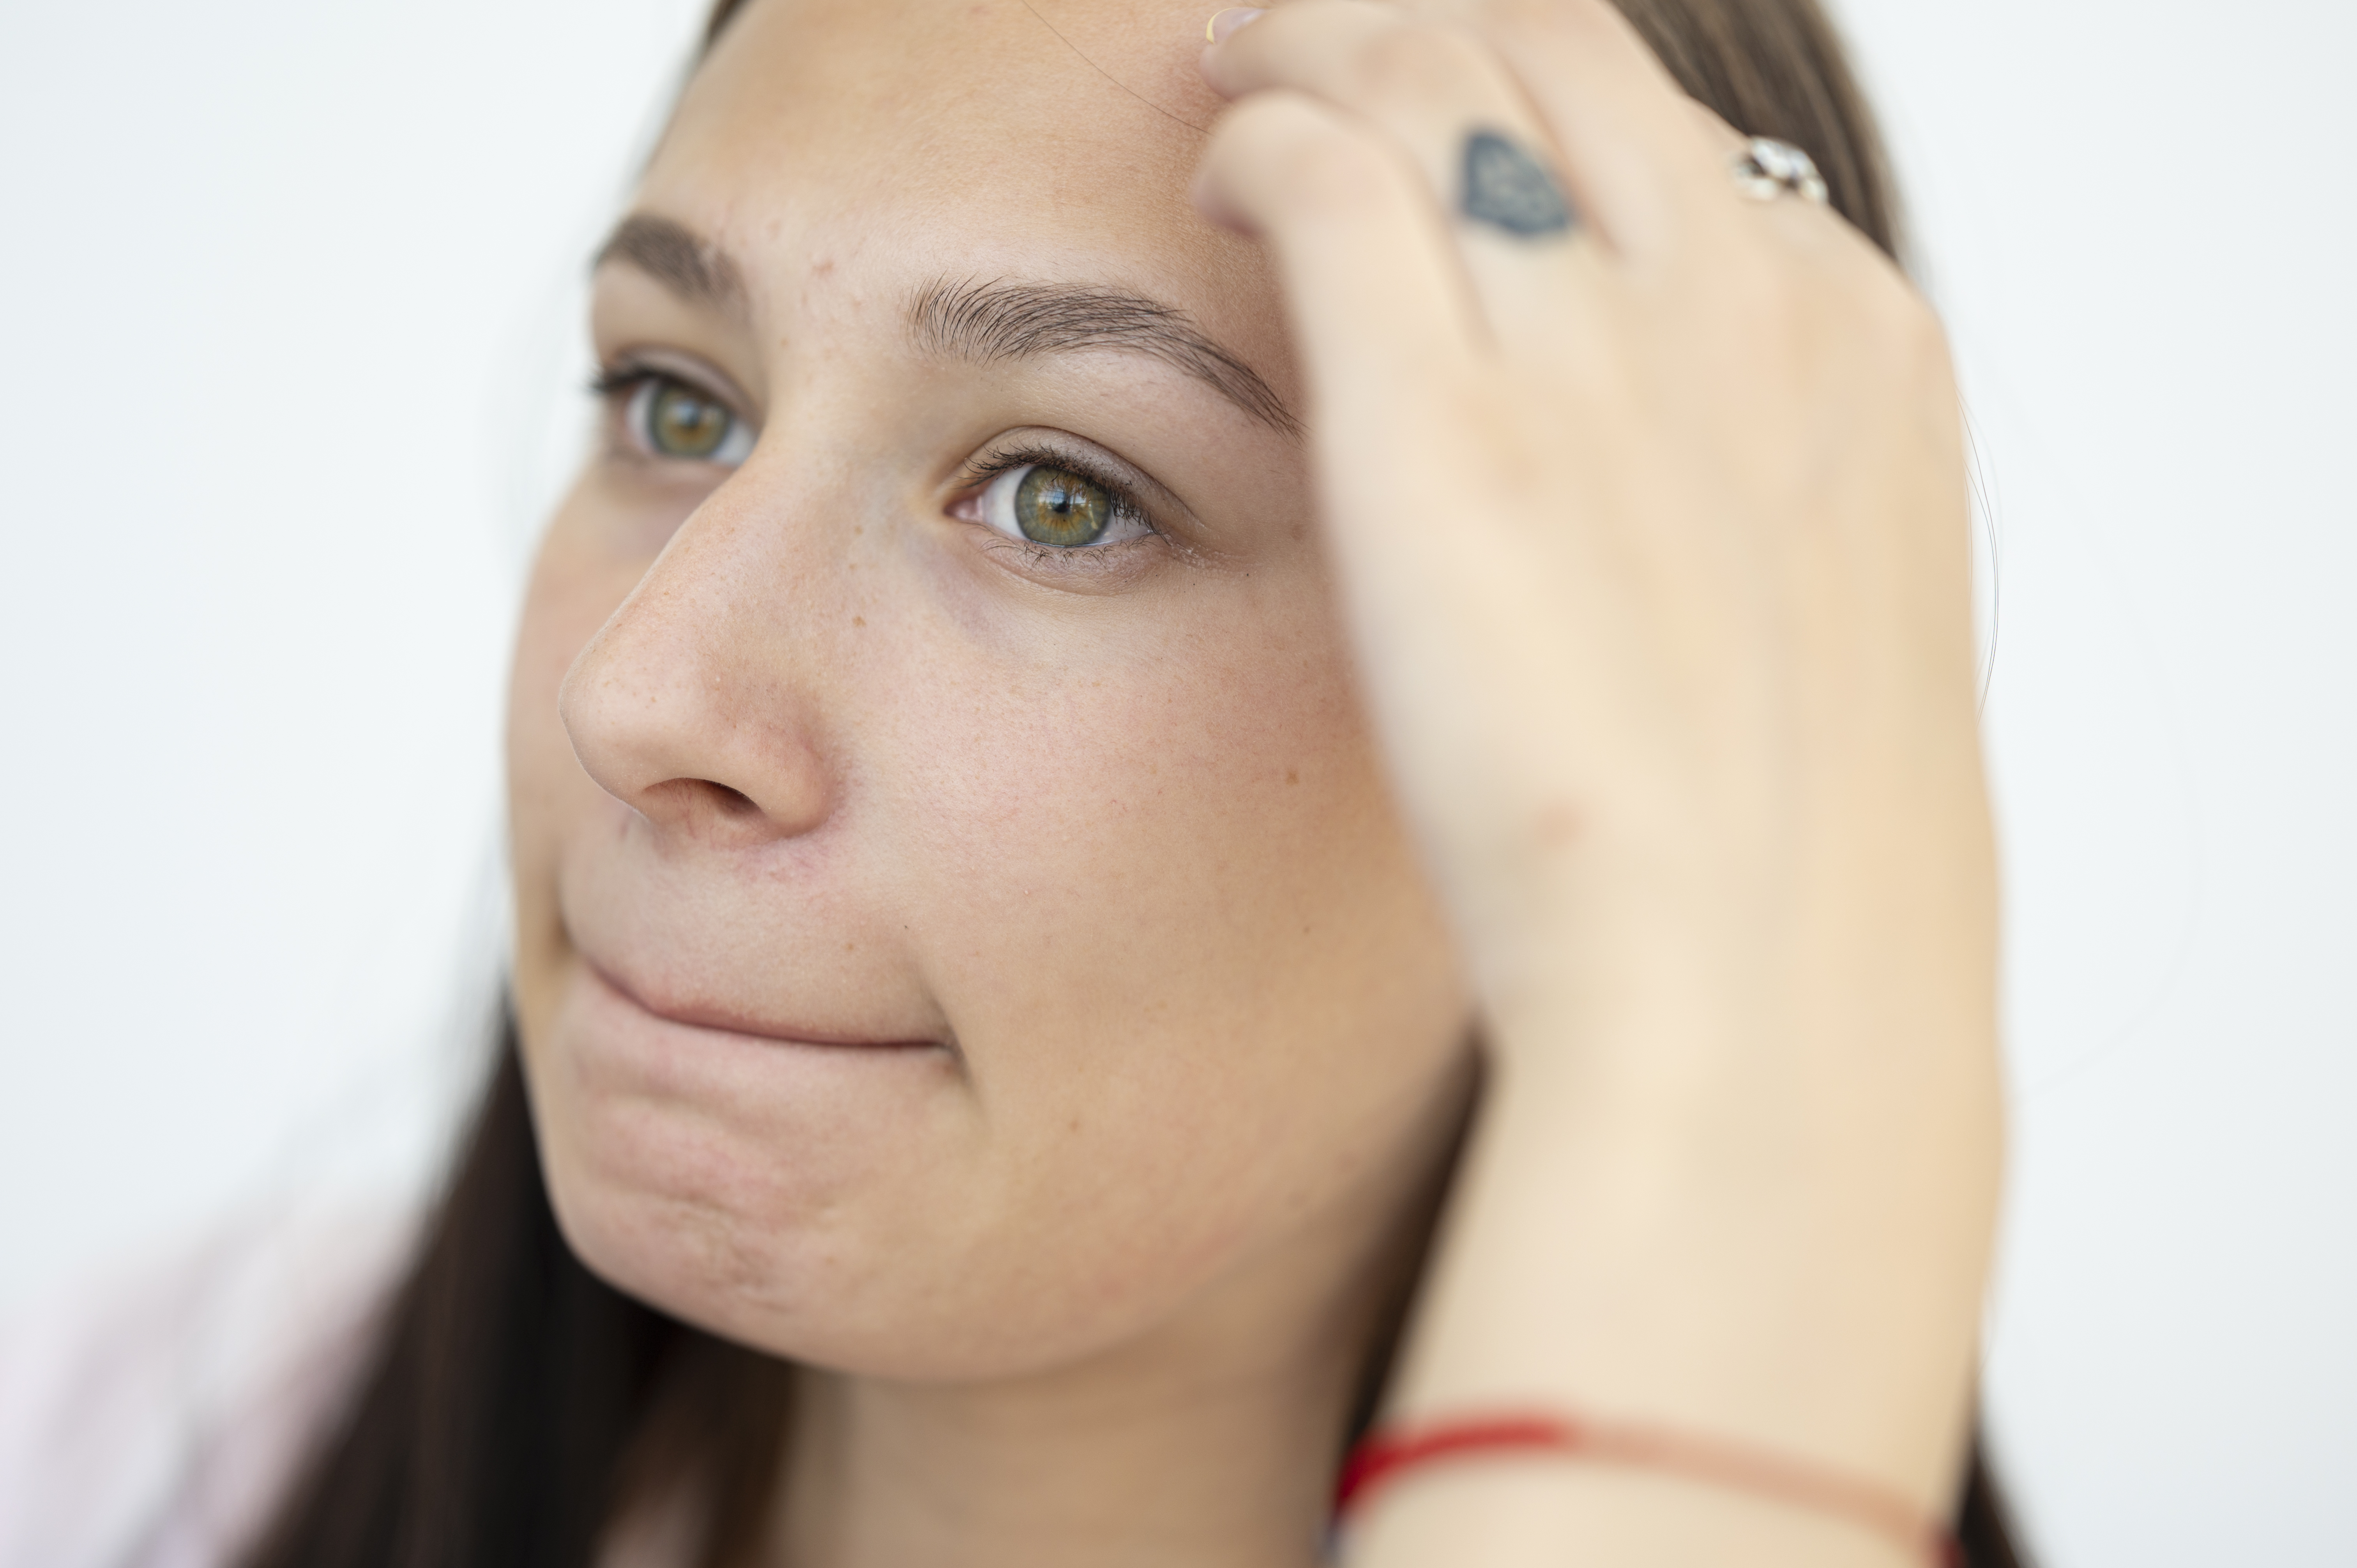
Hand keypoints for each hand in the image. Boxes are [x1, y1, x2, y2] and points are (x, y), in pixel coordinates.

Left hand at [1194, 2, 1999, 1560]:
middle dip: (1425, 22)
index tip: (1451, 115)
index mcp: (1849, 351)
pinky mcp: (1442, 410)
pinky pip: (1331, 173)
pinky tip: (1216, 159)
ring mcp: (1593, 342)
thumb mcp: (1808, 632)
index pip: (1669, 135)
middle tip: (1316, 38)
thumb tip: (1654, 476)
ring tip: (1239, 62)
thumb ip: (1734, 511)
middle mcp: (1737, 302)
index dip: (1537, 94)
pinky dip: (1265, 130)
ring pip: (1433, 68)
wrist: (1755, 986)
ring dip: (1321, 39)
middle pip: (1555, 54)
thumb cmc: (1776, 865)